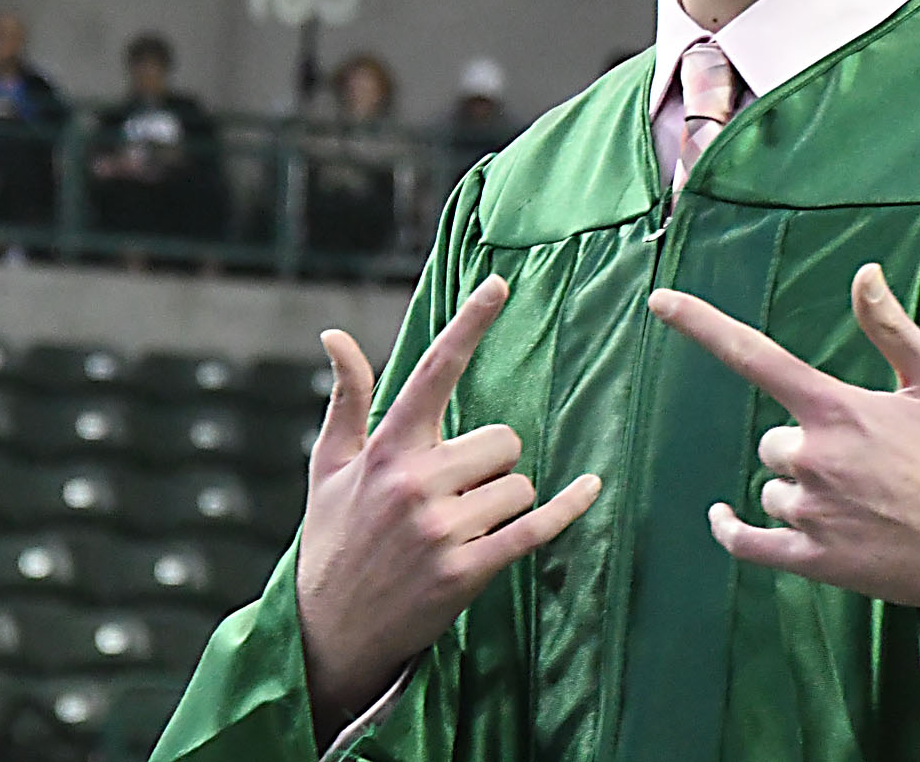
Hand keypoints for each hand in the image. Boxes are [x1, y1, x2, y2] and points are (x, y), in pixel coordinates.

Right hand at [295, 276, 601, 730]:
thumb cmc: (333, 540)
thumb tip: (336, 335)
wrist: (328, 635)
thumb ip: (347, 400)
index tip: (499, 284)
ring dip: (505, 502)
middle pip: (504, 439)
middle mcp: (415, 483)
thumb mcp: (329, 468)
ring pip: (521, 484)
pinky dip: (568, 508)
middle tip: (456, 494)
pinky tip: (590, 488)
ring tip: (462, 528)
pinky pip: (536, 527)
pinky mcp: (468, 570)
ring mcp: (443, 529)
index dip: (469, 325)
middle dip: (493, 463)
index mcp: (386, 449)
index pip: (432, 372)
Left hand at [648, 263, 919, 622]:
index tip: (659, 301)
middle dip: (805, 445)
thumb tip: (863, 271)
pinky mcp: (815, 561)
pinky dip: (732, 531)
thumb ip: (892, 326)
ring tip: (861, 500)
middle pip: (773, 440)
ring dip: (798, 490)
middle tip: (863, 460)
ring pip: (771, 488)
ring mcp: (811, 512)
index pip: (755, 354)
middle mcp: (814, 457)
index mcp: (837, 407)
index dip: (702, 324)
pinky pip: (749, 544)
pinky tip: (723, 518)